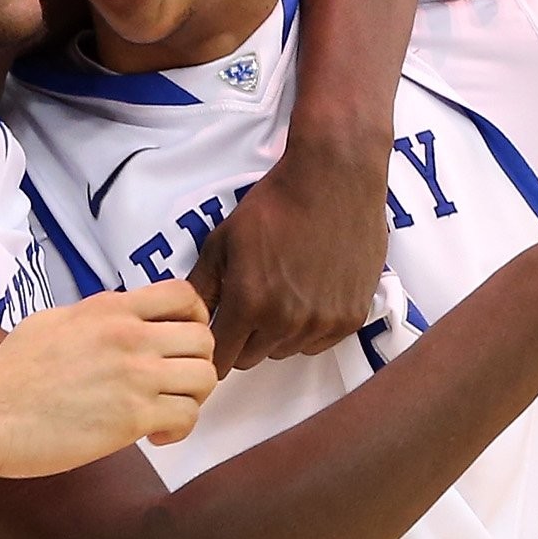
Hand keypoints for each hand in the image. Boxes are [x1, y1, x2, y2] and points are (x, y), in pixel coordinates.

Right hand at [0, 285, 218, 476]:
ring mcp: (133, 375)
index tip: (181, 344)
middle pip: (204, 339)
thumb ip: (94, 318)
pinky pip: (187, 417)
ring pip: (205, 378)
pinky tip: (153, 435)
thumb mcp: (52, 322)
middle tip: (175, 386)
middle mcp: (128, 335)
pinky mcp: (132, 417)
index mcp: (109, 308)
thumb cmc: (8, 374)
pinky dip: (179, 430)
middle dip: (197, 364)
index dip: (196, 320)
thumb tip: (116, 322)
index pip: (184, 295)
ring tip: (165, 412)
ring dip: (192, 398)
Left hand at [187, 145, 387, 373]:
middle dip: (243, 340)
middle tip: (248, 306)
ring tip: (281, 293)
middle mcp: (286, 322)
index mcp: (249, 303)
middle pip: (252, 359)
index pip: (222, 359)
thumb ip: (201, 286)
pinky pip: (319, 343)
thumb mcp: (223, 240)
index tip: (217, 339)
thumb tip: (186, 319)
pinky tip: (308, 294)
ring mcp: (322, 323)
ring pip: (286, 351)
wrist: (334, 179)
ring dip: (277, 334)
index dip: (215, 350)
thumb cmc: (276, 204)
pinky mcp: (351, 318)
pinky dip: (310, 328)